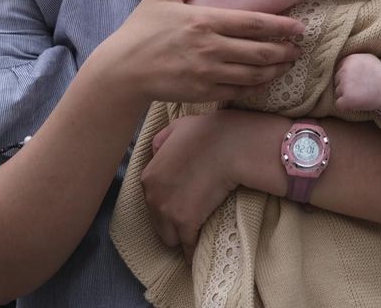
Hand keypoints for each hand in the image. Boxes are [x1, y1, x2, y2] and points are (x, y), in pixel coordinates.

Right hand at [90, 0, 304, 107]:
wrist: (123, 70)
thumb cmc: (142, 30)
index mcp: (205, 20)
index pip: (254, 23)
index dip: (282, 26)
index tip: (299, 28)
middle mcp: (211, 48)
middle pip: (261, 51)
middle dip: (286, 50)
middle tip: (299, 48)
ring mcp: (209, 73)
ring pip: (254, 74)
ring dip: (276, 69)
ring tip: (288, 64)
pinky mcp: (203, 92)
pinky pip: (239, 91)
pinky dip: (256, 86)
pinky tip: (264, 80)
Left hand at [141, 111, 262, 252]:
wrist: (231, 147)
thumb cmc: (208, 133)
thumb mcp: (178, 127)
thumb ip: (162, 140)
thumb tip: (157, 151)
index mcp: (148, 176)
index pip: (152, 202)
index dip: (167, 204)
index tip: (180, 207)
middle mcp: (153, 197)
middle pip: (159, 223)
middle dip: (171, 225)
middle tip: (189, 223)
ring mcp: (168, 211)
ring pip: (171, 238)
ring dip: (181, 238)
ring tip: (194, 238)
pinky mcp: (186, 223)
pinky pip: (188, 246)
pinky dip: (193, 251)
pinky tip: (199, 253)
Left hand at [333, 53, 380, 114]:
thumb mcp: (368, 59)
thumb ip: (354, 60)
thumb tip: (342, 64)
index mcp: (349, 59)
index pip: (338, 71)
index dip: (347, 78)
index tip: (358, 81)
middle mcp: (345, 70)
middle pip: (336, 82)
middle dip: (346, 87)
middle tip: (362, 89)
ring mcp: (345, 85)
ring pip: (337, 93)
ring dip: (347, 97)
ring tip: (362, 95)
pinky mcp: (347, 98)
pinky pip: (339, 105)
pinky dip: (347, 107)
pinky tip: (358, 103)